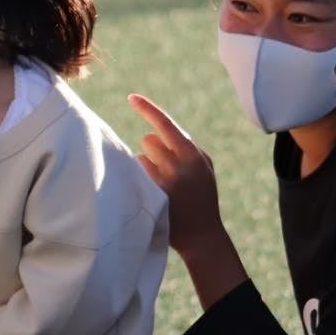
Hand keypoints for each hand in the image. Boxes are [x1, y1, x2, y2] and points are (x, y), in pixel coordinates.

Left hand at [128, 93, 225, 257]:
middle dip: (152, 150)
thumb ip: (186, 148)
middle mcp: (178, 166)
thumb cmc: (202, 197)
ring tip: (162, 184)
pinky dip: (140, 179)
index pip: (166, 124)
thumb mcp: (204, 168)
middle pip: (148, 140)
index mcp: (193, 155)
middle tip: (164, 168)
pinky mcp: (152, 196)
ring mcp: (164, 182)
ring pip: (140, 157)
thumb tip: (154, 131)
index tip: (131, 97)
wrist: (203, 236)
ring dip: (146, 166)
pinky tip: (152, 193)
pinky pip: (137, 175)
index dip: (147, 109)